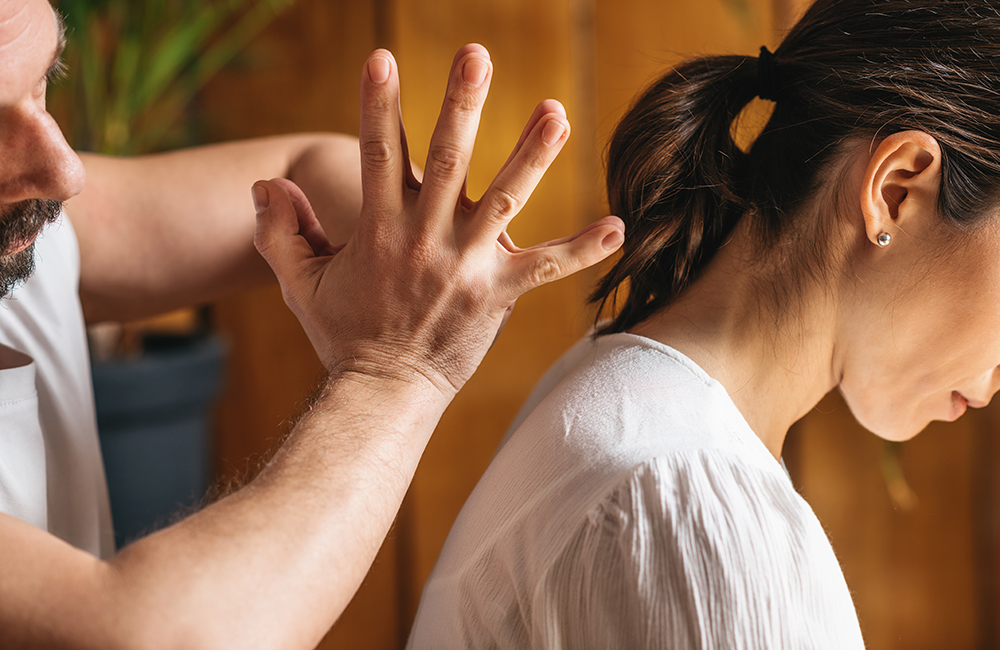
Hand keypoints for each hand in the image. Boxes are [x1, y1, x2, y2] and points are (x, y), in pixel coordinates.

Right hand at [252, 44, 623, 397]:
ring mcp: (465, 266)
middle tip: (476, 55)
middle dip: (460, 104)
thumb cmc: (341, 333)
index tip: (381, 57)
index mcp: (379, 228)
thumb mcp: (298, 282)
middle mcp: (425, 238)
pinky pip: (546, 269)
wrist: (383, 392)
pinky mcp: (496, 296)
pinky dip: (582, 249)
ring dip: (530, 155)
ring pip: (503, 200)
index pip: (376, 153)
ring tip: (557, 112)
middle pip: (446, 159)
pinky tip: (618, 226)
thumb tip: (265, 182)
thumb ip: (278, 230)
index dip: (377, 104)